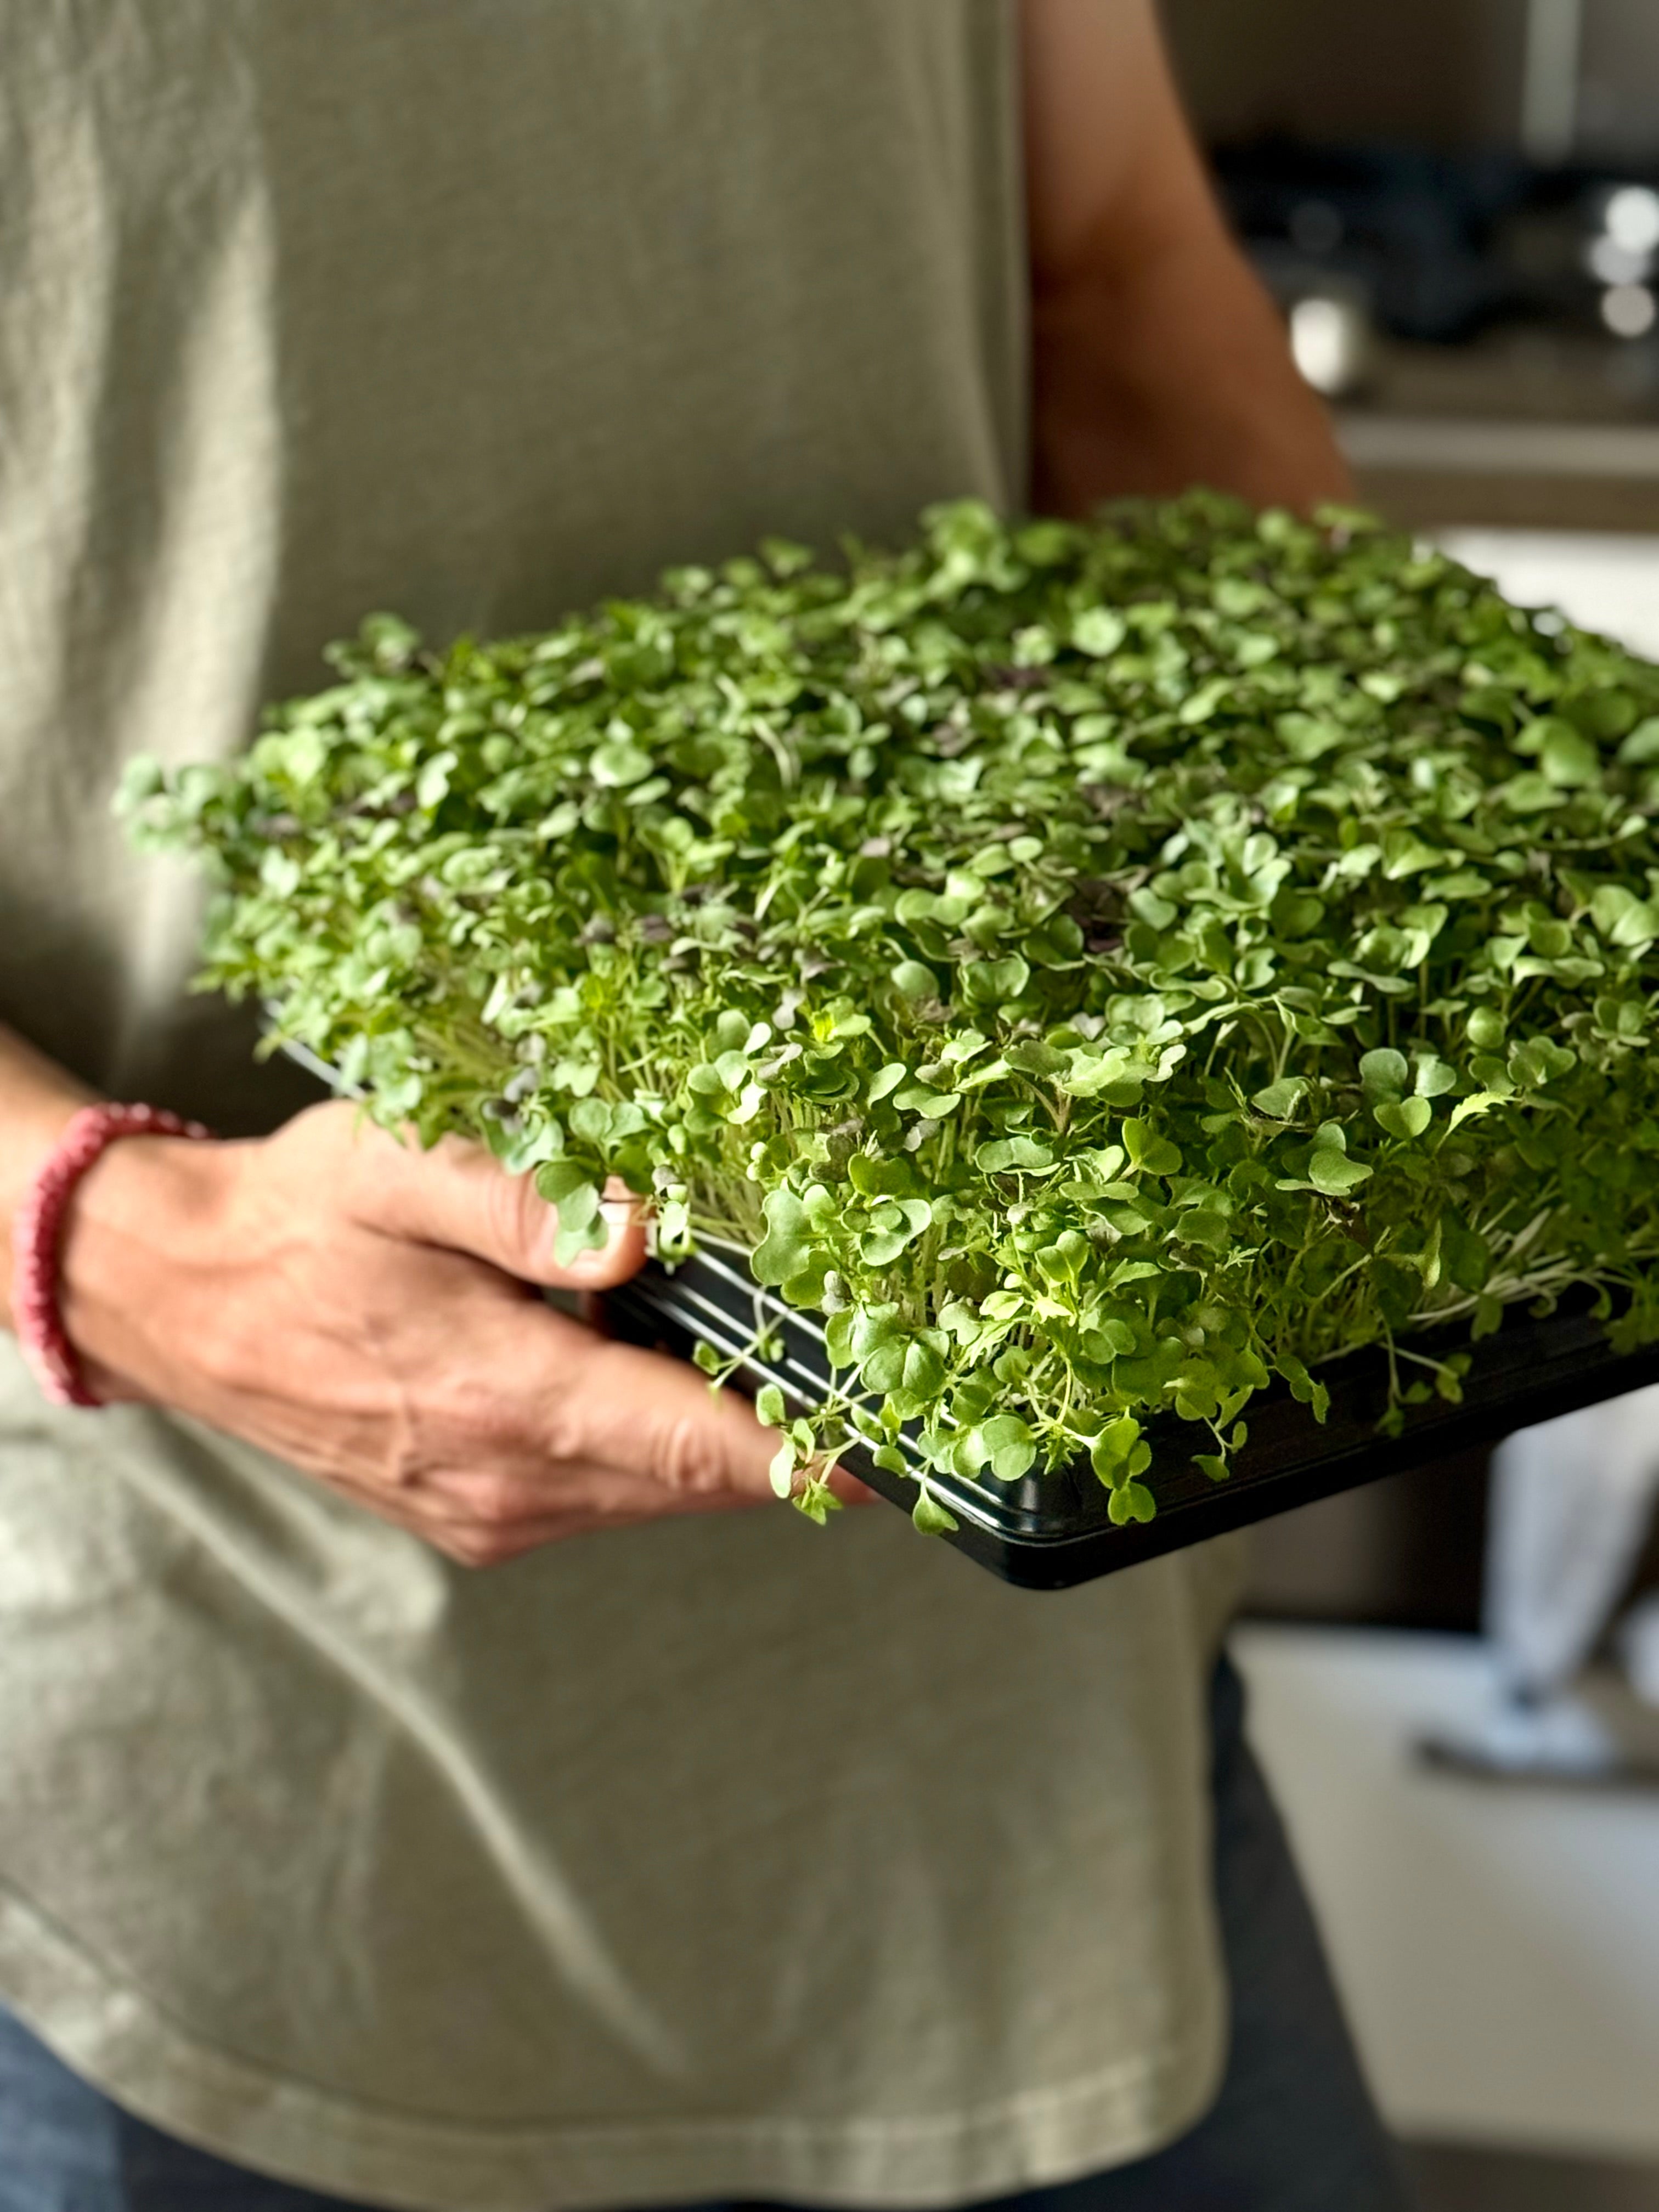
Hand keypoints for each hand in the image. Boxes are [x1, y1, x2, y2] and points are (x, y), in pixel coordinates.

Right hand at [55, 1101, 858, 1563]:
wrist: (179, 1297)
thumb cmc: (292, 1221)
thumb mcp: (393, 1166)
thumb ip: (522, 1200)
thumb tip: (643, 1233)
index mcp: (498, 1396)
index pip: (693, 1442)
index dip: (810, 1447)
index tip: (902, 1441)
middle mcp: (504, 1481)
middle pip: (700, 1475)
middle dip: (788, 1427)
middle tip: (873, 1361)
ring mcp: (490, 1511)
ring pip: (660, 1490)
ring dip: (723, 1436)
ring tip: (780, 1352)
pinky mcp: (477, 1514)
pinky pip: (606, 1492)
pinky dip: (656, 1446)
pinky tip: (659, 1369)